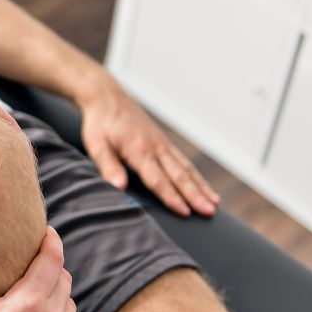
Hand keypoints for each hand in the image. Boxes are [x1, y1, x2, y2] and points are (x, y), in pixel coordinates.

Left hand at [78, 75, 219, 216]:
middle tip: (210, 212)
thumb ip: (109, 166)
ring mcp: (162, 144)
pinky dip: (196, 176)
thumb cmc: (100, 124)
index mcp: (139, 150)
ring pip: (186, 168)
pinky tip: (204, 187)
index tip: (185, 212)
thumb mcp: (97, 145)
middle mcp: (156, 147)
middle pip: (179, 176)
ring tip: (215, 204)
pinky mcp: (163, 142)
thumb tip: (119, 187)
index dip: (171, 197)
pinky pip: (183, 161)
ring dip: (201, 187)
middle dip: (196, 196)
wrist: (107, 98)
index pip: (158, 179)